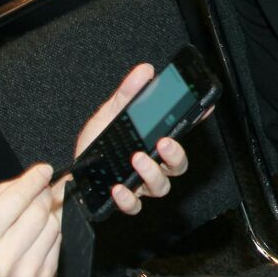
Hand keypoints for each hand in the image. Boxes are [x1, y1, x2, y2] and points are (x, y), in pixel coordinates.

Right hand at [0, 164, 61, 276]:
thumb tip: (30, 180)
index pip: (16, 200)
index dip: (33, 180)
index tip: (43, 169)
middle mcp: (4, 258)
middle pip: (39, 210)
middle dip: (43, 193)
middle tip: (38, 190)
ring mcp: (28, 271)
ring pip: (53, 225)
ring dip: (49, 211)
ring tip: (35, 212)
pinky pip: (58, 242)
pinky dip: (51, 231)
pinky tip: (38, 232)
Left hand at [73, 63, 191, 214]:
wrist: (74, 173)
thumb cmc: (96, 143)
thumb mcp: (109, 114)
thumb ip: (127, 94)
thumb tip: (144, 71)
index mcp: (153, 142)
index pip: (180, 131)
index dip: (196, 121)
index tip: (203, 109)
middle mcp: (153, 164)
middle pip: (178, 165)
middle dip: (175, 154)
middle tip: (164, 142)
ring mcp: (141, 184)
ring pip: (161, 186)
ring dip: (152, 173)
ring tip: (137, 158)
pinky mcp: (125, 200)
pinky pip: (134, 205)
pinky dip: (128, 198)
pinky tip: (118, 187)